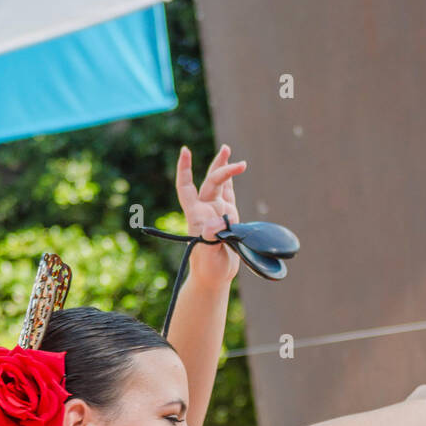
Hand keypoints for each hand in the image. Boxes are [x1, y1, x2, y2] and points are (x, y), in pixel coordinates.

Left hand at [175, 143, 245, 285]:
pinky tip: (234, 168)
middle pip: (210, 182)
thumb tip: (217, 222)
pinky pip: (228, 193)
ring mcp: (216, 212)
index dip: (185, 169)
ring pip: (218, 183)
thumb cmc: (208, 269)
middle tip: (240, 165)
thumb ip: (212, 238)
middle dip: (222, 170)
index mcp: (196, 216)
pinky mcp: (228, 216)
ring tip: (227, 149)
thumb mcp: (209, 256)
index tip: (185, 151)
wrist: (215, 277)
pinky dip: (231, 180)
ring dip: (223, 167)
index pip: (186, 187)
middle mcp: (205, 210)